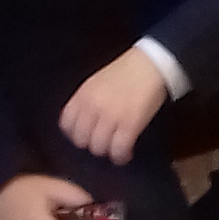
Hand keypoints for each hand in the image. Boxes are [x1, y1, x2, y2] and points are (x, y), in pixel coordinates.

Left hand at [58, 48, 172, 165]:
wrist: (151, 64)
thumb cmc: (126, 72)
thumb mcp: (97, 82)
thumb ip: (86, 101)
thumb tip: (82, 123)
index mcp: (83, 95)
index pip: (67, 124)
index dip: (75, 133)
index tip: (85, 136)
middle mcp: (93, 107)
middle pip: (82, 140)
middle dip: (91, 143)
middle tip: (102, 142)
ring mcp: (111, 116)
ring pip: (99, 148)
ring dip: (107, 150)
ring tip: (115, 147)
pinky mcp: (130, 124)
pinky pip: (119, 149)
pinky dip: (122, 155)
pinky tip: (126, 152)